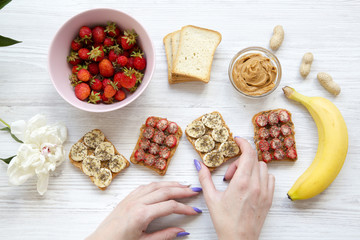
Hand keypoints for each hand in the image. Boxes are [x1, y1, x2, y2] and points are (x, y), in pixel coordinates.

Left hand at [86, 182, 201, 239]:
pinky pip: (144, 187)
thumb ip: (164, 236)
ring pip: (155, 185)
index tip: (194, 210)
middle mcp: (136, 203)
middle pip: (164, 191)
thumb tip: (180, 231)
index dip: (185, 208)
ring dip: (170, 184)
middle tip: (194, 191)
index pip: (169, 206)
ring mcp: (130, 199)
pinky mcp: (126, 199)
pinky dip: (157, 185)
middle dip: (181, 190)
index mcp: (141, 214)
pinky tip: (162, 186)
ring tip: (182, 185)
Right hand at [194, 137, 274, 239]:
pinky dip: (261, 176)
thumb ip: (204, 178)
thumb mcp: (211, 198)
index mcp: (242, 183)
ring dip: (251, 168)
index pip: (248, 153)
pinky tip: (250, 185)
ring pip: (263, 167)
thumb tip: (199, 164)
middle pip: (254, 159)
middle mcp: (256, 185)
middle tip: (230, 173)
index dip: (243, 142)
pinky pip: (270, 178)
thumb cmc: (225, 222)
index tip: (237, 140)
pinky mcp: (269, 199)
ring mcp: (265, 192)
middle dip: (241, 160)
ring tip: (239, 181)